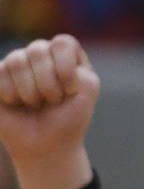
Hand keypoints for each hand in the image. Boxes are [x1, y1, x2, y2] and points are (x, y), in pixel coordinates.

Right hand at [0, 36, 97, 188]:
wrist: (46, 146)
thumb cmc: (68, 120)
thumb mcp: (86, 94)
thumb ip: (78, 68)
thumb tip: (49, 53)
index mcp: (66, 55)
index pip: (63, 42)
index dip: (66, 69)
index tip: (70, 92)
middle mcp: (42, 53)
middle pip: (38, 49)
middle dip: (48, 84)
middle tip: (52, 101)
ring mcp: (18, 61)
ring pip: (17, 60)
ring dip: (30, 92)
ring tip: (35, 103)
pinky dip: (11, 95)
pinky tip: (16, 103)